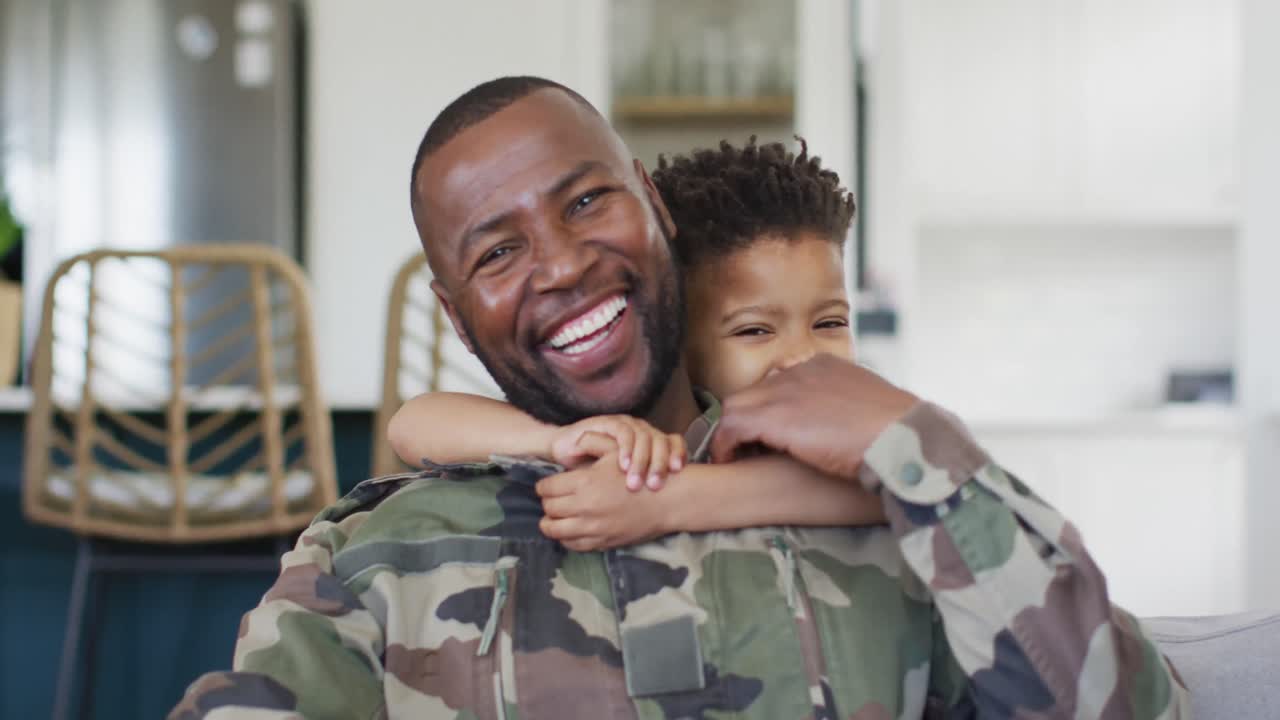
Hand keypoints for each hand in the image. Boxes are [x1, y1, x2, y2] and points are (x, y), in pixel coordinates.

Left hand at [536, 448, 668, 550]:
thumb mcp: (616, 451)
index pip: (547, 488)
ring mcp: (592, 528)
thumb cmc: (641, 472)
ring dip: (550, 523)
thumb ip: (592, 443)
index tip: (546, 485)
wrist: (666, 501)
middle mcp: (583, 507)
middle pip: (548, 509)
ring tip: (553, 518)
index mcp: (584, 483)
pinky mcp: (601, 542)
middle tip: (551, 499)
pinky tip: (569, 529)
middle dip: (547, 503)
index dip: (543, 486)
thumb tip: (570, 445)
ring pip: (554, 530)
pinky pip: (572, 544)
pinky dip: (565, 538)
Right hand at [548, 414, 686, 490]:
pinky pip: (623, 433)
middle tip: (655, 486)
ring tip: (635, 482)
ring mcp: (627, 425)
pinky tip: (622, 465)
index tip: (678, 474)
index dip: (679, 454)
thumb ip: (644, 485)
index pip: (675, 443)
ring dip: (641, 460)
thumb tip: (668, 505)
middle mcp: (643, 431)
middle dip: (660, 464)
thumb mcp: (623, 481)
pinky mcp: (610, 422)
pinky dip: (625, 449)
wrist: (567, 451)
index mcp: (652, 442)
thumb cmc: (598, 471)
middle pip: (662, 442)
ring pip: (644, 437)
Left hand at [709, 354, 918, 480]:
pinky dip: (725, 444)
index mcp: (825, 365)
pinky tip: (729, 460)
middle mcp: (801, 370)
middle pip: (754, 392)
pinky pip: (731, 426)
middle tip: (747, 447)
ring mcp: (786, 390)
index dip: (773, 409)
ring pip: (736, 406)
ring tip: (734, 456)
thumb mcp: (871, 407)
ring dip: (731, 433)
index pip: (782, 382)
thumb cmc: (898, 432)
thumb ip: (849, 407)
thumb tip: (849, 425)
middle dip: (748, 420)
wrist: (903, 437)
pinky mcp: (775, 416)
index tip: (772, 433)